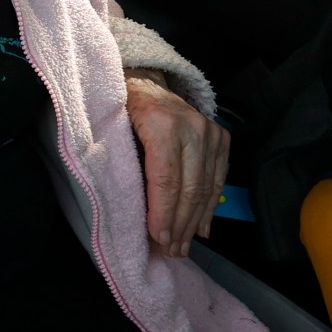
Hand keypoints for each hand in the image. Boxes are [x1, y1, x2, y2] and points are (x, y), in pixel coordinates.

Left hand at [124, 70, 228, 257]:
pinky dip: (210, 207)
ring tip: (184, 248)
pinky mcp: (221, 137)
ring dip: (195, 222)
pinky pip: (218, 178)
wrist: (144, 79)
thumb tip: (128, 210)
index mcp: (161, 124)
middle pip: (189, 188)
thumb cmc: (120, 106)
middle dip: (180, 225)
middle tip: (172, 252)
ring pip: (206, 187)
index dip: (163, 213)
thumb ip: (122, 163)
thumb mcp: (111, 128)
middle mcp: (192, 126)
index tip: (159, 240)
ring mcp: (210, 131)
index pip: (165, 179)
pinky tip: (202, 229)